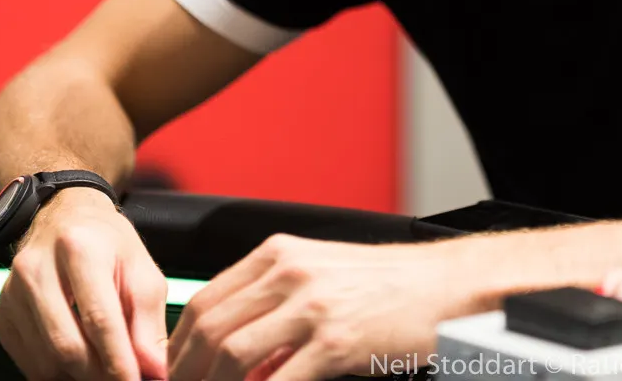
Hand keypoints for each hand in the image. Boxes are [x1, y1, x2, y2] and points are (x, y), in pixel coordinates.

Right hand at [0, 187, 169, 380]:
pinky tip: (79, 359)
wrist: (64, 218)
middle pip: (67, 345)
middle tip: (121, 378)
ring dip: (78, 376)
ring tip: (104, 368)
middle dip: (99, 374)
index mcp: (79, 249)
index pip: (99, 319)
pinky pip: (27, 361)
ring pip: (45, 360)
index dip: (119, 360)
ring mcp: (12, 292)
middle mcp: (37, 268)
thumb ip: (149, 322)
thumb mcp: (142, 271)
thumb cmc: (109, 245)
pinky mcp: (2, 313)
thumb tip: (155, 371)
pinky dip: (56, 370)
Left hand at [167, 234, 470, 380]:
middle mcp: (290, 272)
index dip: (179, 344)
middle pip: (209, 327)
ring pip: (232, 354)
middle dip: (185, 371)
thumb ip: (276, 303)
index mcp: (281, 253)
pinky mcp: (336, 341)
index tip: (174, 371)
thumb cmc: (391, 286)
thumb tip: (237, 354)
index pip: (206, 298)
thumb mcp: (323, 276)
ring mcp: (312, 305)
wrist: (447, 287)